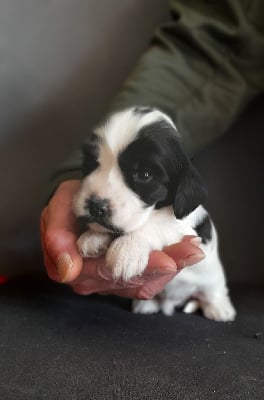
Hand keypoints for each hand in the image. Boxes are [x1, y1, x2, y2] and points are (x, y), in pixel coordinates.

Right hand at [41, 180, 204, 299]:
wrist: (79, 205)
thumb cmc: (70, 205)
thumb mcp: (58, 209)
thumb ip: (56, 235)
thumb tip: (68, 270)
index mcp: (75, 268)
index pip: (107, 273)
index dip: (138, 269)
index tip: (166, 262)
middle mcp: (95, 280)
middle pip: (133, 279)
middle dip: (165, 267)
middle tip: (191, 253)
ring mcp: (113, 279)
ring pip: (145, 280)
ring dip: (172, 265)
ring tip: (193, 250)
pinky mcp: (127, 274)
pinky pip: (151, 276)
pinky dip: (170, 262)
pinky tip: (187, 250)